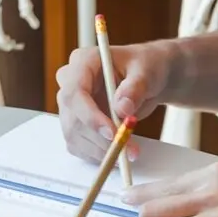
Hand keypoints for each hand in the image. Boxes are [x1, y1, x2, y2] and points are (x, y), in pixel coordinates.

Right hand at [55, 41, 172, 162]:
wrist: (147, 79)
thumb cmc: (145, 68)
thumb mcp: (146, 72)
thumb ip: (135, 88)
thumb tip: (123, 108)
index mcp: (82, 62)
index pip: (74, 92)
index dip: (90, 116)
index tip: (112, 133)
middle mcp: (70, 83)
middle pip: (73, 117)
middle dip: (100, 139)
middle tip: (127, 149)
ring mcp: (70, 105)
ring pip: (74, 135)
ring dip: (100, 150)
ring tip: (129, 152)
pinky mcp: (75, 123)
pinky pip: (78, 145)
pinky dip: (97, 154)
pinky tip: (118, 153)